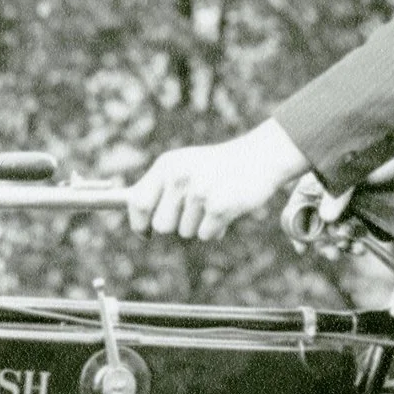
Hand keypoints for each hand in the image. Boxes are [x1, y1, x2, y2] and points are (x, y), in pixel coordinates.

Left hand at [125, 120, 310, 239]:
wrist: (259, 158)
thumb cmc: (216, 168)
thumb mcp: (183, 167)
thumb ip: (158, 188)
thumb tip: (133, 214)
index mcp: (166, 166)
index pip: (138, 203)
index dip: (139, 224)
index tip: (145, 233)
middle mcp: (179, 177)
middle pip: (162, 226)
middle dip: (177, 225)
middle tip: (195, 209)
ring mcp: (199, 191)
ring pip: (185, 232)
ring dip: (199, 225)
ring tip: (214, 202)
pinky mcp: (219, 206)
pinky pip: (205, 235)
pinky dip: (215, 229)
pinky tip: (226, 210)